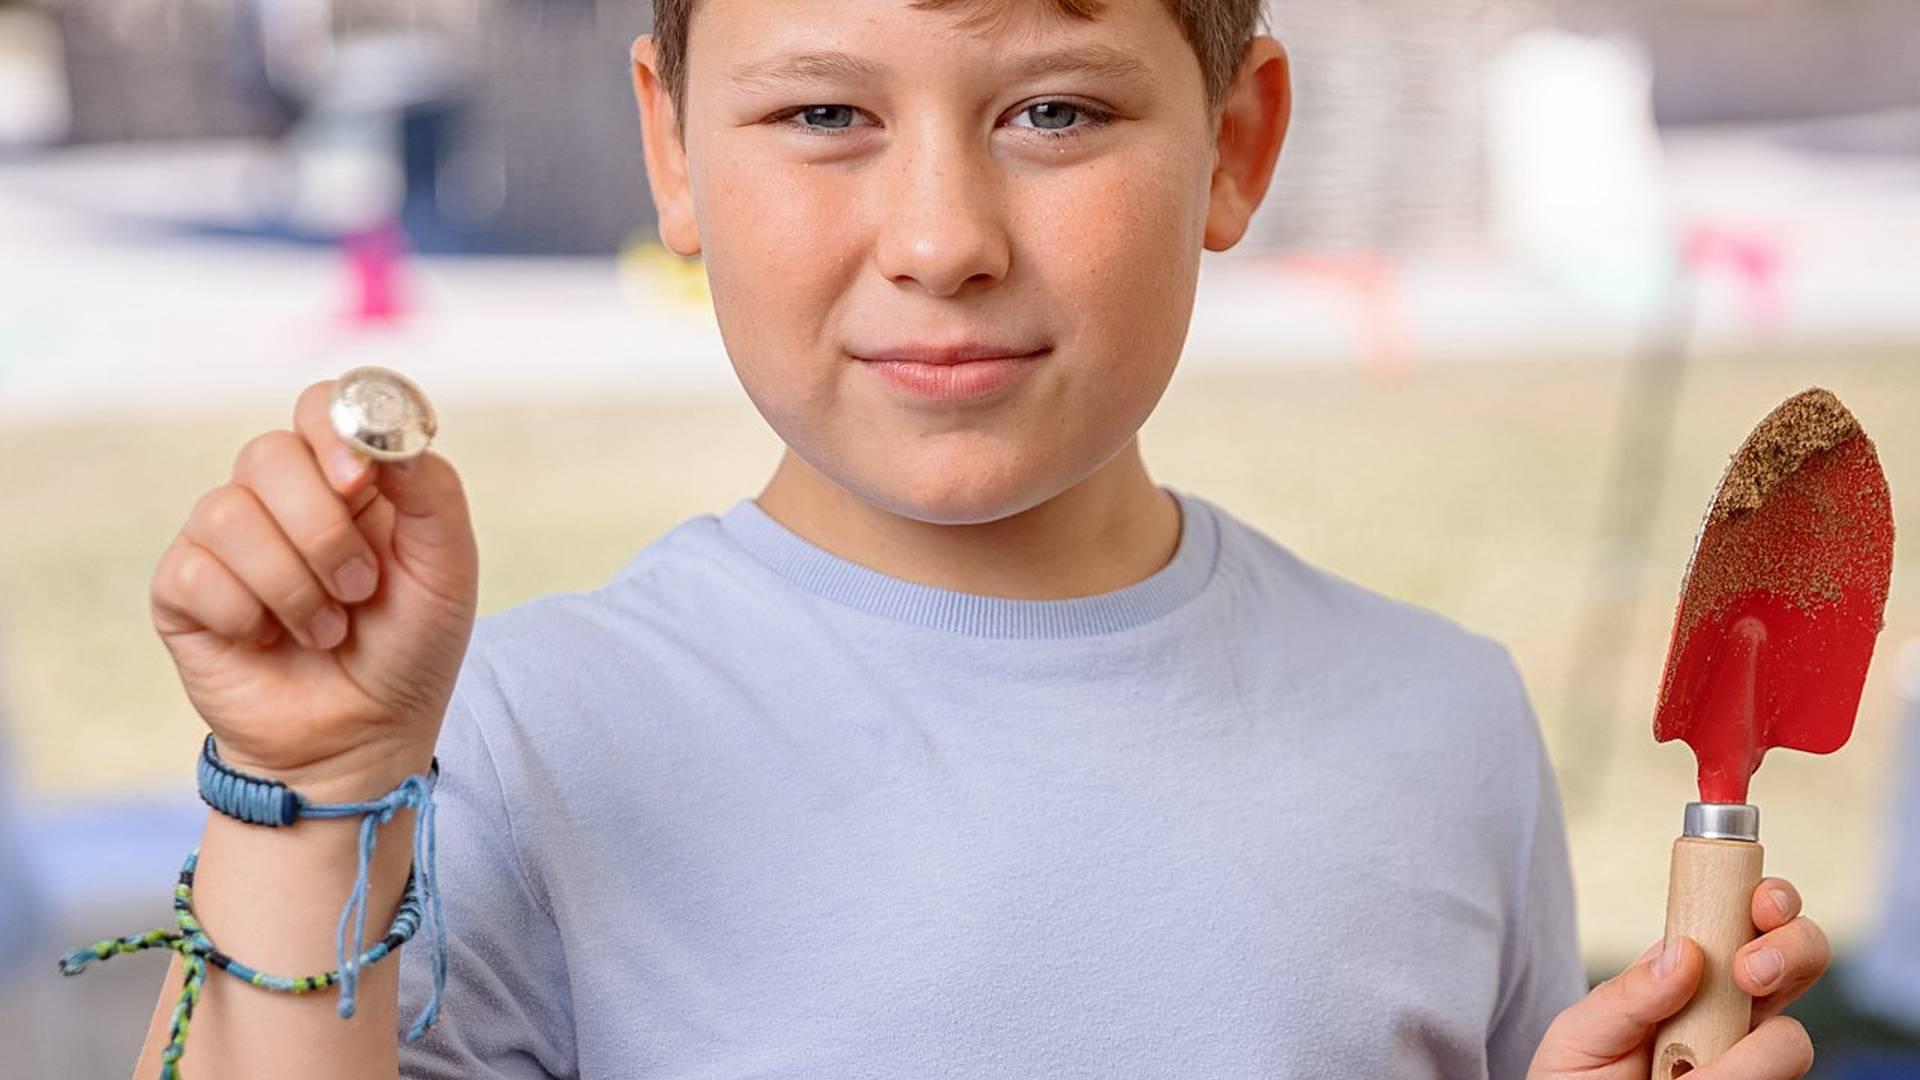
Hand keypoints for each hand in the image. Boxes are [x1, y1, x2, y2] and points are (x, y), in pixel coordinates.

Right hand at [149, 378, 479, 797]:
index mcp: (347, 479)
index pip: (319, 407)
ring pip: (228, 513)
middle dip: (324, 531)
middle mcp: (281, 498)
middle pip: (268, 454)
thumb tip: (391, 435)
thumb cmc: (409, 649)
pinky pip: (196, 572)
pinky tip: (272, 642)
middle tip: (361, 588)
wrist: (363, 738)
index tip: (359, 480)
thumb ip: (431, 493)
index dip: (333, 433)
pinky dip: (249, 617)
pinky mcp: (184, 591)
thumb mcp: (446, 570)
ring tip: (327, 629)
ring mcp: (226, 541)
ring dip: (294, 586)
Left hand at [1527, 877, 1830, 1078]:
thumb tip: (1686, 950)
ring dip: (1744, 1057)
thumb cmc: (1577, 1078)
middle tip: (1751, 975)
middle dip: (1792, 951)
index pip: (1746, 921)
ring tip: (1683, 1076)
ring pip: (1790, 1040)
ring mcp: (1752, 1059)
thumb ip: (1628, 994)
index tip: (1760, 907)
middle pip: (1802, 960)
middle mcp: (1734, 1012)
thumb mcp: (1582, 1030)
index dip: (1768, 902)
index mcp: (1691, 975)